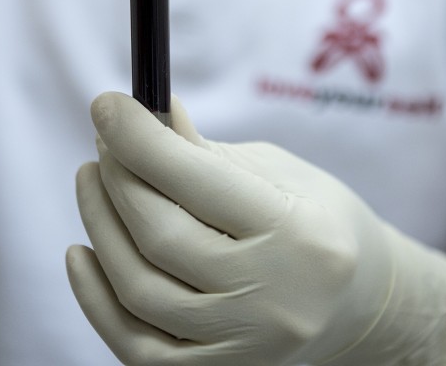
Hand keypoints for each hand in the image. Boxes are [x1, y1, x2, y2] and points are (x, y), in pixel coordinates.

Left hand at [67, 92, 445, 365]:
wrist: (363, 304)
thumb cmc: (317, 222)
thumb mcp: (279, 173)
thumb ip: (205, 153)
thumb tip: (142, 116)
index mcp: (296, 233)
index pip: (197, 180)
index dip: (139, 139)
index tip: (105, 105)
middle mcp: (272, 297)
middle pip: (161, 235)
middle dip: (119, 178)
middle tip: (105, 143)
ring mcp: (244, 346)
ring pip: (139, 289)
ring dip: (99, 227)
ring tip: (94, 182)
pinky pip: (135, 345)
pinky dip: (96, 298)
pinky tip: (82, 252)